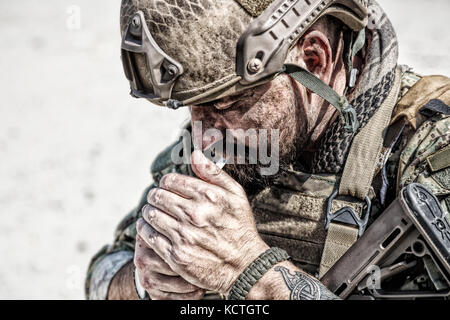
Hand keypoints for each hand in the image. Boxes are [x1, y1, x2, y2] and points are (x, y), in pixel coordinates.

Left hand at [136, 150, 268, 293]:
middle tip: (157, 199)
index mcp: (209, 196)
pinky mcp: (177, 256)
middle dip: (155, 195)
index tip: (167, 187)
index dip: (165, 182)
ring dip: (148, 211)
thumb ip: (214, 173)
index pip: (170, 181)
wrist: (245, 266)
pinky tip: (149, 228)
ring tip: (153, 213)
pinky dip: (145, 229)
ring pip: (151, 215)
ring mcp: (185, 236)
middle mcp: (195, 214)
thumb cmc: (240, 227)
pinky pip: (150, 236)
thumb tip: (195, 153)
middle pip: (158, 196)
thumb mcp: (236, 195)